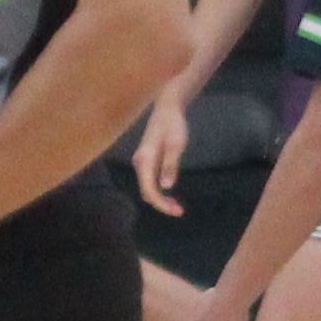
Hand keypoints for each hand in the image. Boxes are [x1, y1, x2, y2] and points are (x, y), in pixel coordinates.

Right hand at [133, 90, 194, 215]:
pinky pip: (149, 182)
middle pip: (146, 192)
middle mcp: (139, 163)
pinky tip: (170, 194)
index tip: (177, 211)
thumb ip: (170, 166)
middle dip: (161, 204)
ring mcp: (141, 162)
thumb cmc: (173, 125)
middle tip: (180, 211)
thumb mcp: (176, 145)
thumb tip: (166, 187)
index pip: (149, 189)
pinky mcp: (146, 161)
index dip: (162, 204)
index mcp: (145, 159)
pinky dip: (159, 191)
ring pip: (147, 188)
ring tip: (177, 206)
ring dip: (160, 199)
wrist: (167, 109)